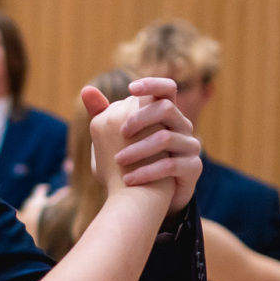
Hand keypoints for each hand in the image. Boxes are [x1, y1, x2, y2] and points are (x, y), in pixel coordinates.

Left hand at [111, 77, 202, 212]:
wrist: (148, 196)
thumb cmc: (131, 161)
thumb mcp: (114, 137)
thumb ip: (103, 114)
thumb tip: (86, 90)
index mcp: (165, 114)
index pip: (166, 89)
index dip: (152, 84)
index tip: (130, 87)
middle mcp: (182, 126)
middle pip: (166, 108)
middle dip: (139, 119)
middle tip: (120, 133)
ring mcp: (190, 146)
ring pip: (166, 138)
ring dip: (138, 149)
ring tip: (118, 161)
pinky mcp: (193, 168)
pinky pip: (171, 165)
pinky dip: (146, 172)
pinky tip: (128, 179)